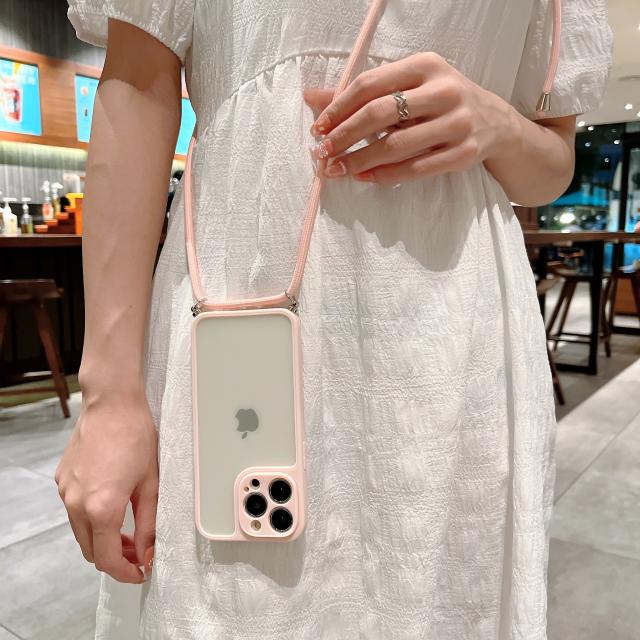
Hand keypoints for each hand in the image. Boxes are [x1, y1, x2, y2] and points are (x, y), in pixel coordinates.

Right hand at [54, 392, 158, 583]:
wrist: (112, 404)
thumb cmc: (136, 437)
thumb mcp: (150, 483)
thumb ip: (147, 523)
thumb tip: (146, 553)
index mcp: (101, 508)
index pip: (106, 559)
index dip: (125, 572)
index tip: (140, 572)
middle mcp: (76, 504)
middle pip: (90, 550)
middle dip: (114, 558)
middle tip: (138, 554)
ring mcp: (65, 492)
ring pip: (80, 532)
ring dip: (101, 539)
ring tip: (127, 532)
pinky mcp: (62, 479)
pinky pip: (74, 510)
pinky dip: (91, 518)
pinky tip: (111, 505)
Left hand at [303, 52, 519, 184]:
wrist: (495, 123)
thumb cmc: (440, 102)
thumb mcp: (409, 86)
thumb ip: (363, 93)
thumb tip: (311, 98)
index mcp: (425, 65)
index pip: (370, 84)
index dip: (339, 108)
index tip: (319, 129)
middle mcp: (444, 90)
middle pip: (380, 114)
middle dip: (344, 136)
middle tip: (323, 153)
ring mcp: (457, 123)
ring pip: (396, 146)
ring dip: (360, 161)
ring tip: (337, 170)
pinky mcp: (464, 153)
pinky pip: (416, 169)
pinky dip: (385, 175)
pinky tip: (365, 178)